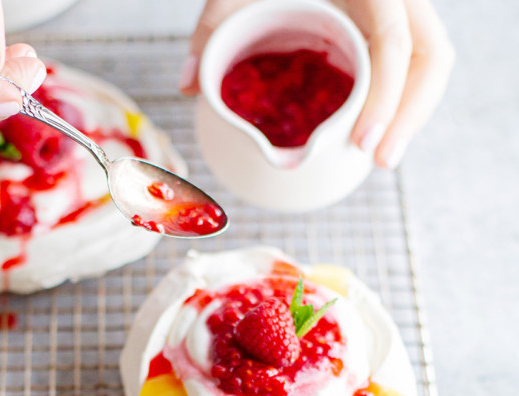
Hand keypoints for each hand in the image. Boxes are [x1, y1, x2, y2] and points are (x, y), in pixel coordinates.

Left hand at [180, 0, 454, 168]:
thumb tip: (185, 87)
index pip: (395, 39)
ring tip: (381, 158)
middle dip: (410, 113)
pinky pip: (411, 62)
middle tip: (380, 162)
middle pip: (430, 55)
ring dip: (412, 111)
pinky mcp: (391, 25)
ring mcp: (398, 8)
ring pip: (429, 60)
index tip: (361, 144)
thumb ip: (211, 28)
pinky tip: (376, 131)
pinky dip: (400, 98)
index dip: (387, 95)